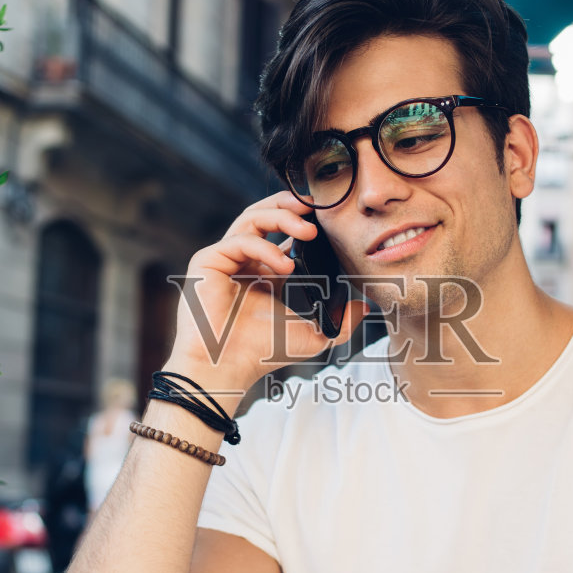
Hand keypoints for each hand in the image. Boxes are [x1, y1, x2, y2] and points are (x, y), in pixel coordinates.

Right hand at [165, 192, 366, 400]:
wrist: (229, 367)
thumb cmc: (262, 354)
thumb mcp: (313, 336)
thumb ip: (341, 323)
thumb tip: (365, 308)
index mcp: (264, 271)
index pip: (282, 232)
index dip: (303, 220)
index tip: (327, 219)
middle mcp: (243, 261)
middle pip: (264, 215)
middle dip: (290, 205)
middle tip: (316, 207)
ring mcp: (224, 259)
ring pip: (251, 219)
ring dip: (281, 217)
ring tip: (307, 231)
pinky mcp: (207, 261)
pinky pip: (239, 241)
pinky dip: (264, 248)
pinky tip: (285, 265)